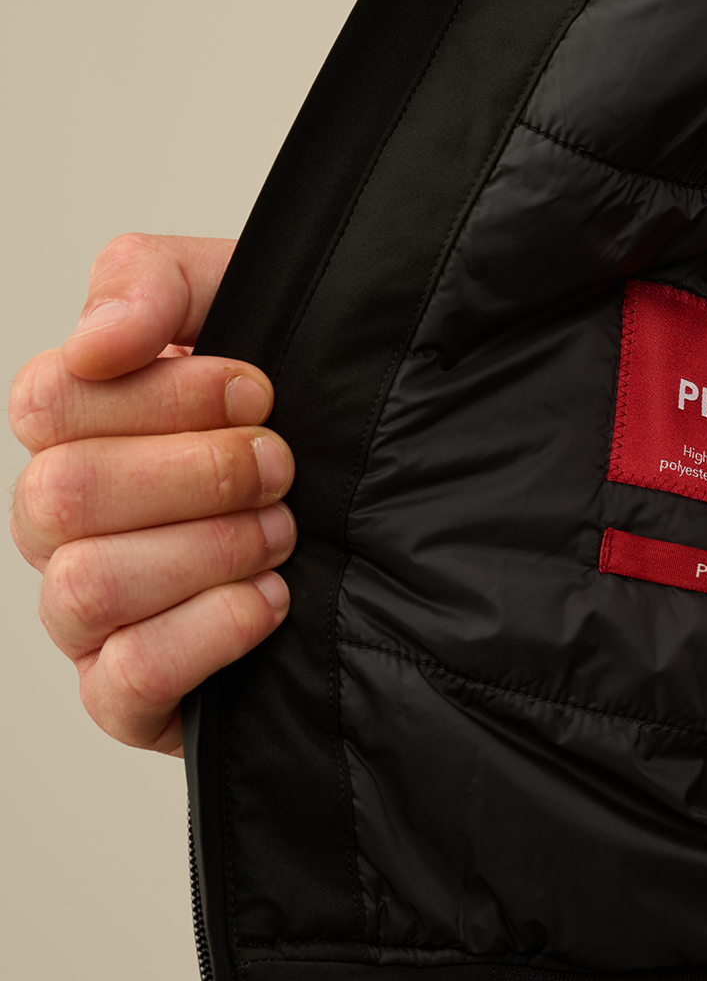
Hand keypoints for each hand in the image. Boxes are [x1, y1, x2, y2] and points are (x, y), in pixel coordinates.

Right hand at [9, 233, 294, 756]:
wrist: (384, 517)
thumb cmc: (294, 415)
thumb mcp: (240, 306)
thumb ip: (152, 281)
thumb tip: (98, 340)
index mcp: (72, 433)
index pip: (48, 406)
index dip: (161, 396)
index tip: (258, 391)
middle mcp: (61, 526)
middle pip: (63, 496)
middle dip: (197, 475)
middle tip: (283, 467)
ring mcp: (86, 617)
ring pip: (91, 585)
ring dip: (206, 551)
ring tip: (283, 535)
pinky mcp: (130, 698)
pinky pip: (125, 678)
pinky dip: (207, 633)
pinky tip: (272, 601)